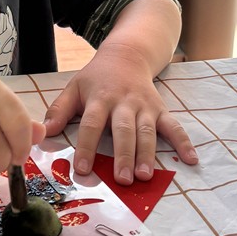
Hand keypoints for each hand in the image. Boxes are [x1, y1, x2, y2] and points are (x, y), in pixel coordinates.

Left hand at [43, 43, 197, 184]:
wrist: (126, 56)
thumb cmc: (96, 79)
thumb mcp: (74, 88)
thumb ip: (59, 110)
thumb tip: (45, 132)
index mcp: (99, 98)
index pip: (91, 123)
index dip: (86, 146)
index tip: (82, 169)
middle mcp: (124, 102)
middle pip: (123, 129)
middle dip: (123, 154)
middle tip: (123, 179)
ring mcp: (145, 106)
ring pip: (147, 131)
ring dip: (147, 154)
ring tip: (144, 176)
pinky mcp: (161, 109)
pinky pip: (174, 127)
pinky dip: (184, 142)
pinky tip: (191, 159)